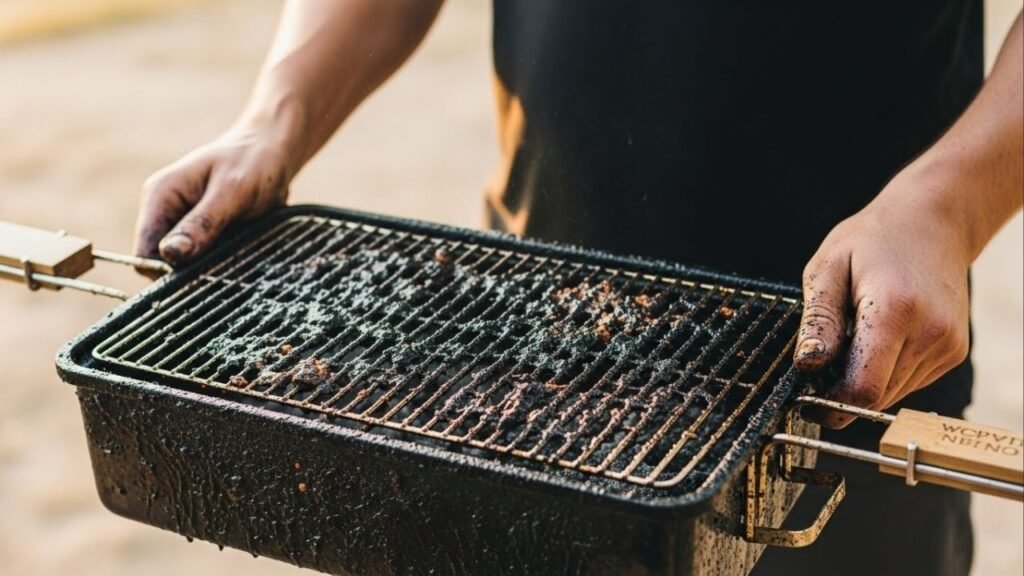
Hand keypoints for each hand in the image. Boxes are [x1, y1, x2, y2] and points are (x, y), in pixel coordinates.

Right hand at [134, 122, 294, 272]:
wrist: (272, 150)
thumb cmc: (252, 162)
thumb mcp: (231, 192)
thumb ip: (202, 223)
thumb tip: (171, 255)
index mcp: (161, 198)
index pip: (143, 253)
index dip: (165, 272)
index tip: (199, 275)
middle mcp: (166, 212)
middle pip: (163, 263)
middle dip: (190, 271)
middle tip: (226, 264)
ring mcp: (183, 223)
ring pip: (185, 265)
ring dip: (209, 268)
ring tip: (237, 255)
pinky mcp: (203, 232)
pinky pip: (204, 258)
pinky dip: (220, 261)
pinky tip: (240, 252)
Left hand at [793, 173, 971, 427]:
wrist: (934, 222)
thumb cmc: (872, 240)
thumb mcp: (828, 268)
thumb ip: (818, 320)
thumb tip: (808, 364)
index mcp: (894, 311)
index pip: (864, 387)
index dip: (832, 404)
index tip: (807, 401)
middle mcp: (930, 333)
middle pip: (877, 397)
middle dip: (844, 392)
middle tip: (822, 368)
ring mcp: (947, 345)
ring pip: (894, 394)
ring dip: (866, 382)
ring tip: (852, 342)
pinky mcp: (954, 351)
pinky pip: (910, 382)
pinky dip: (887, 373)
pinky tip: (878, 341)